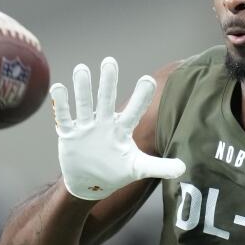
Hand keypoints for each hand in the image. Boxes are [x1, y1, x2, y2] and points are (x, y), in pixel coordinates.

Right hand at [50, 57, 185, 200]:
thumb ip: (160, 167)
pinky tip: (59, 87)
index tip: (149, 79)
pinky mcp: (69, 134)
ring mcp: (86, 127)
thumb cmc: (116, 171)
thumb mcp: (138, 169)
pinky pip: (65, 117)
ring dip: (83, 88)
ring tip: (81, 69)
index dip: (141, 97)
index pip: (133, 111)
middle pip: (106, 100)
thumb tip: (184, 169)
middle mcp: (104, 123)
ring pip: (84, 104)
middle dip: (108, 82)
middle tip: (109, 62)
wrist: (90, 182)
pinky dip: (62, 104)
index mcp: (121, 129)